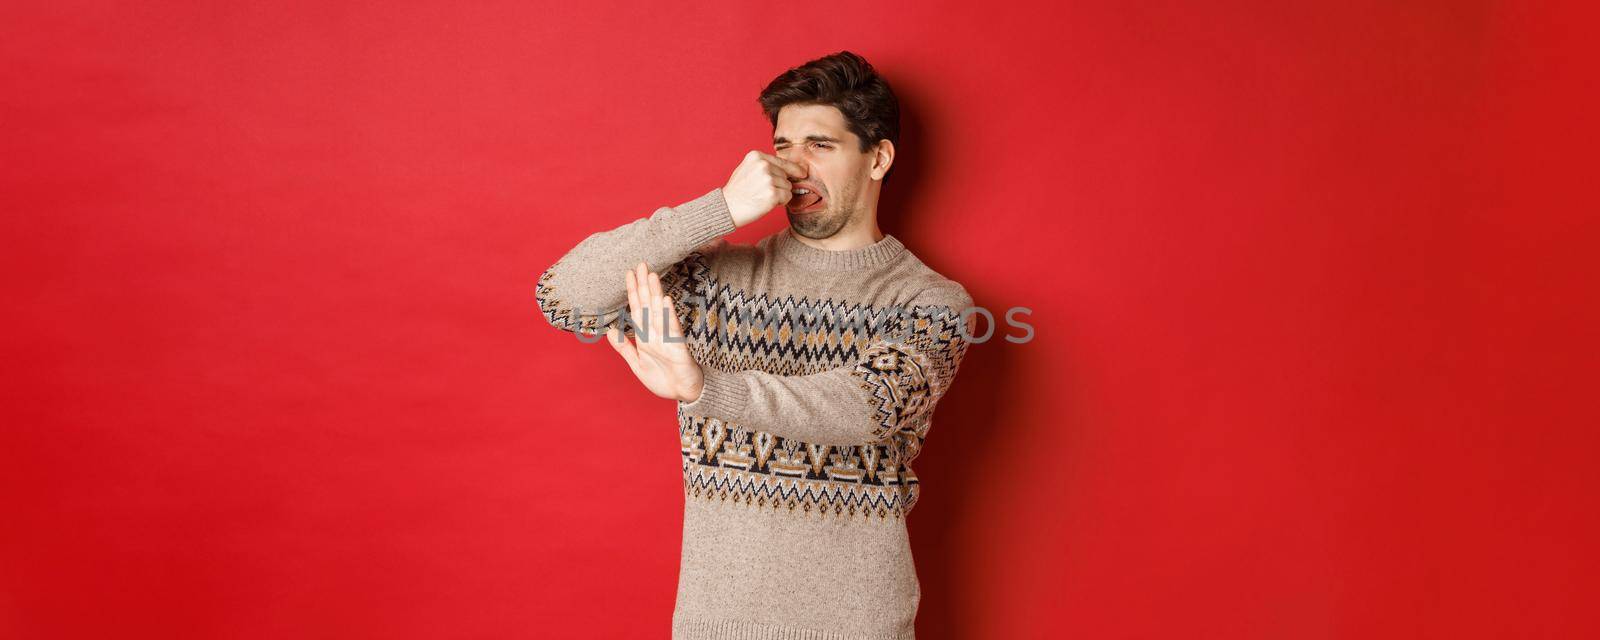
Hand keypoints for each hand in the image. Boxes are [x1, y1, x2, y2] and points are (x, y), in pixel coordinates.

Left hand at [604, 261, 703, 402]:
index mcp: (645, 335)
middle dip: (644, 285)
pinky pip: (672, 330)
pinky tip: (665, 301)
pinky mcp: (678, 348)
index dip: (632, 292)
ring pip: (659, 312)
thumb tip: (609, 330)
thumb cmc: (663, 379)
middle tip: (640, 264)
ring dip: (655, 294)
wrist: (684, 393)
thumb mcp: (637, 364)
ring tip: (652, 276)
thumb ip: (624, 347)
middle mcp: (656, 332)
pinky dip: (668, 316)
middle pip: (648, 304)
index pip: (637, 309)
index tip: (629, 274)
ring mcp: (667, 338)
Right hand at [721, 150, 807, 227]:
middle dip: (779, 185)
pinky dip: (781, 202)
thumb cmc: (737, 191)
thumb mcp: (747, 169)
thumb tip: (789, 168)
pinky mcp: (772, 193)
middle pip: (786, 175)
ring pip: (788, 186)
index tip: (802, 172)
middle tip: (762, 192)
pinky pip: (788, 196)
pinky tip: (766, 202)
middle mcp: (763, 165)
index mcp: (756, 156)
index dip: (793, 169)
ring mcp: (768, 179)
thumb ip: (764, 165)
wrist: (727, 207)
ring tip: (762, 197)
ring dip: (779, 194)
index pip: (782, 161)